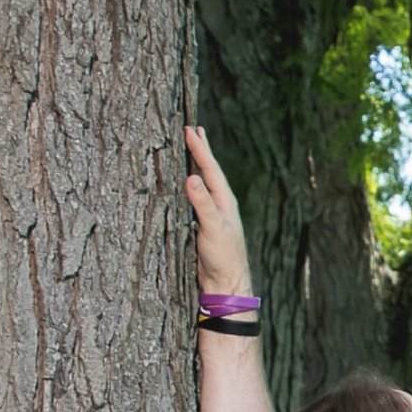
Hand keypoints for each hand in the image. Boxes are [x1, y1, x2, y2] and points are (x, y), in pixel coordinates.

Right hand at [186, 125, 258, 320]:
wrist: (225, 283)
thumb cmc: (223, 257)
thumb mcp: (213, 229)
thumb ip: (203, 204)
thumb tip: (192, 177)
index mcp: (224, 200)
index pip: (210, 168)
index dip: (199, 149)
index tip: (190, 129)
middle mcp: (220, 203)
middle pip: (209, 170)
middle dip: (201, 150)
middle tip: (194, 128)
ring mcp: (211, 213)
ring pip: (203, 182)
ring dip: (197, 163)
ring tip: (192, 147)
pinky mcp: (202, 223)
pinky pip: (195, 196)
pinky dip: (190, 183)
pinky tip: (186, 181)